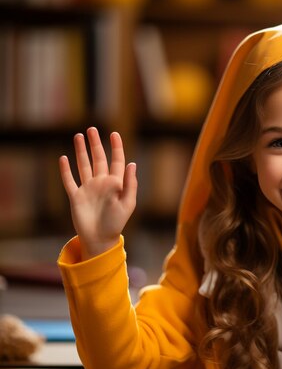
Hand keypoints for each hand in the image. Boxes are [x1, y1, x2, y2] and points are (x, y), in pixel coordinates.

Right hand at [59, 127, 136, 259]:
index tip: (114, 134)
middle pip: (98, 159)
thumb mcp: (128, 203)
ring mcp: (88, 189)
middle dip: (95, 144)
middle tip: (92, 129)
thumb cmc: (117, 223)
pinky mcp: (76, 197)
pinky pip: (69, 180)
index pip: (116, 161)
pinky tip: (63, 158)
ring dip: (81, 151)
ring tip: (78, 136)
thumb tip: (131, 164)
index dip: (116, 148)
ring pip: (83, 165)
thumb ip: (129, 184)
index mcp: (115, 184)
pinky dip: (65, 170)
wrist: (100, 239)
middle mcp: (101, 183)